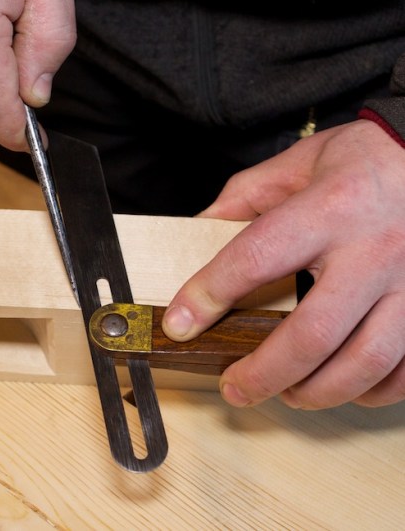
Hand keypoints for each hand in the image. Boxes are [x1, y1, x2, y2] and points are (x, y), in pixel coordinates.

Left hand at [162, 119, 404, 408]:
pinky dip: (371, 390)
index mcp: (330, 208)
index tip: (180, 324)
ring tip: (287, 393)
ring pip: (364, 361)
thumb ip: (243, 198)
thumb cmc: (366, 161)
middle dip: (263, 373)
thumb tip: (196, 233)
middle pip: (312, 333)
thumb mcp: (297, 164)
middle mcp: (374, 250)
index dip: (209, 295)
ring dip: (317, 391)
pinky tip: (340, 385)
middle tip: (233, 388)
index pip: (255, 258)